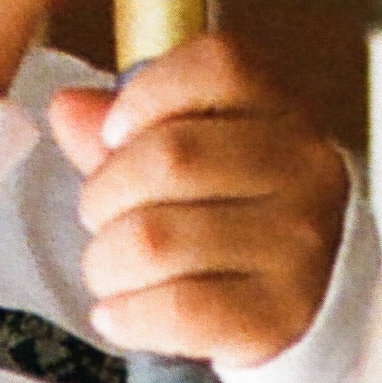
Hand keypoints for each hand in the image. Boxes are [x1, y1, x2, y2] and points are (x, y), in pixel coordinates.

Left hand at [55, 34, 351, 368]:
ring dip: (105, 261)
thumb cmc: (234, 212)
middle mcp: (305, 169)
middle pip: (170, 156)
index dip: (145, 95)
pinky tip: (115, 313)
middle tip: (100, 218)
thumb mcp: (192, 153)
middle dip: (104, 193)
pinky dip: (125, 314)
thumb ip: (130, 128)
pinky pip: (176, 310)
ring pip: (157, 240)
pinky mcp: (280, 316)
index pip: (219, 67)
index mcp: (285, 110)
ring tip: (108, 269)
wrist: (312, 297)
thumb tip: (69, 108)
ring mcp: (300, 246)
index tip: (113, 135)